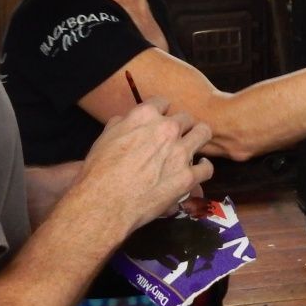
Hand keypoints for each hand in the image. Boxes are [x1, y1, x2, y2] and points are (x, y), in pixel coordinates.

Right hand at [77, 97, 213, 231]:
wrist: (105, 203)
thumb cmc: (98, 171)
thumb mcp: (104, 138)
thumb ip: (120, 124)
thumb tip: (126, 120)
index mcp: (145, 116)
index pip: (163, 102)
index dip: (161, 111)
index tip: (160, 119)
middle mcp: (167, 129)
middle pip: (185, 117)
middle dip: (180, 125)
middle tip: (175, 136)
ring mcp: (180, 152)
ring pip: (203, 132)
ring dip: (198, 137)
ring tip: (194, 144)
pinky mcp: (187, 176)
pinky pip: (206, 168)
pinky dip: (203, 168)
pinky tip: (199, 168)